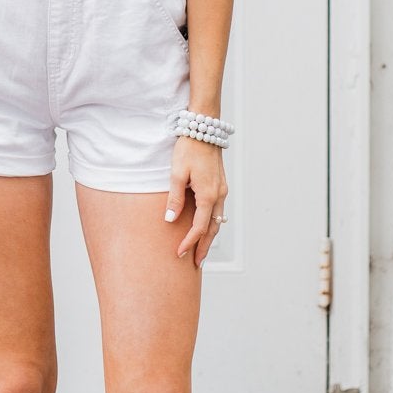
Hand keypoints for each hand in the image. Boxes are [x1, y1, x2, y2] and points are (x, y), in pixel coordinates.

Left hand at [164, 138, 226, 265]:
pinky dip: (212, 223)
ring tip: (201, 250)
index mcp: (208, 195)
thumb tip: (170, 220)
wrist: (203, 128)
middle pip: (213, 229)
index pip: (199, 227)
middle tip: (196, 263)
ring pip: (218, 220)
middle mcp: (219, 195)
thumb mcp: (177, 174)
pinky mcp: (220, 184)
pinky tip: (206, 227)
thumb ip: (175, 199)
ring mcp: (222, 190)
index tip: (179, 254)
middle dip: (204, 247)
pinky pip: (218, 210)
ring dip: (210, 237)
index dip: (189, 242)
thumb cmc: (188, 148)